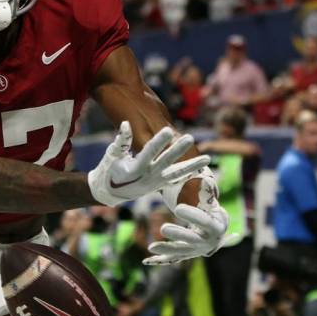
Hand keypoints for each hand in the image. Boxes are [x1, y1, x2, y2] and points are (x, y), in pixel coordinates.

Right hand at [87, 121, 209, 206]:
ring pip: (176, 173)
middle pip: (166, 161)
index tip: (168, 130)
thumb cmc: (109, 170)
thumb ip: (121, 140)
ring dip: (192, 165)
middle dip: (178, 149)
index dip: (159, 141)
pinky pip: (177, 179)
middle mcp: (147, 176)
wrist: (111, 192)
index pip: (149, 152)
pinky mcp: (160, 185)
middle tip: (189, 137)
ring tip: (207, 158)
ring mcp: (155, 182)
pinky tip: (202, 166)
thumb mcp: (112, 155)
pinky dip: (189, 173)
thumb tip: (126, 124)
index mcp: (134, 169)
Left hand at [143, 167, 232, 264]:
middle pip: (192, 240)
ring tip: (151, 247)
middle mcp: (207, 243)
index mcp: (216, 227)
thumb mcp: (212, 203)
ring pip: (181, 252)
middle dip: (178, 234)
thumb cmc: (212, 212)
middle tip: (163, 228)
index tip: (177, 207)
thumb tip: (205, 179)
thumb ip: (207, 193)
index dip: (192, 216)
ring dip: (166, 249)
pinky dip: (160, 259)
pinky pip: (172, 258)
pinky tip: (146, 261)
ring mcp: (195, 251)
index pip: (205, 222)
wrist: (215, 233)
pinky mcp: (185, 255)